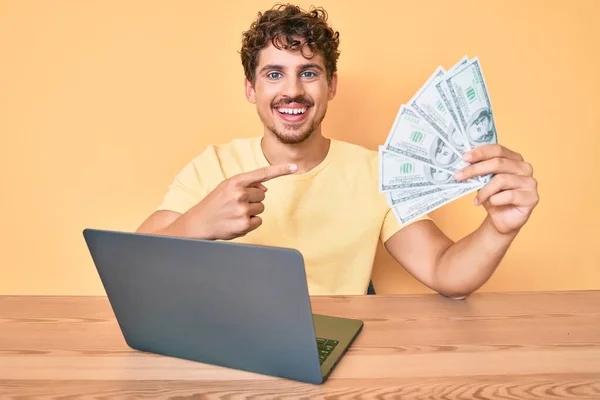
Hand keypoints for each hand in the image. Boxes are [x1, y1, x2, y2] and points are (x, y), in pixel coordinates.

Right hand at [180, 163, 297, 239]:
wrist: (198, 223)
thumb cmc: (215, 203)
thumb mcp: (227, 187)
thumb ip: (247, 185)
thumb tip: (265, 189)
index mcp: (235, 181)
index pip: (262, 173)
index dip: (280, 169)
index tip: (295, 166)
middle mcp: (239, 194)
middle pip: (262, 196)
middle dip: (252, 200)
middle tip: (235, 205)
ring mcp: (242, 210)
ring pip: (261, 208)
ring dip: (251, 212)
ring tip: (234, 213)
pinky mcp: (244, 224)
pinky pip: (258, 221)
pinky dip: (250, 223)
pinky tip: (236, 222)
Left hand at [455, 144, 538, 234]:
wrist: (503, 219)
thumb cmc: (494, 197)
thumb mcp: (483, 182)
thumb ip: (479, 171)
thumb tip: (463, 164)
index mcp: (514, 159)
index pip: (498, 150)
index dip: (480, 152)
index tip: (464, 157)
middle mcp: (525, 168)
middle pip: (498, 163)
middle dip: (475, 169)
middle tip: (458, 176)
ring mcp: (530, 182)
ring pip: (501, 180)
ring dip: (484, 191)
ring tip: (476, 200)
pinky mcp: (532, 197)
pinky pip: (508, 196)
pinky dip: (494, 200)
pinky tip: (490, 204)